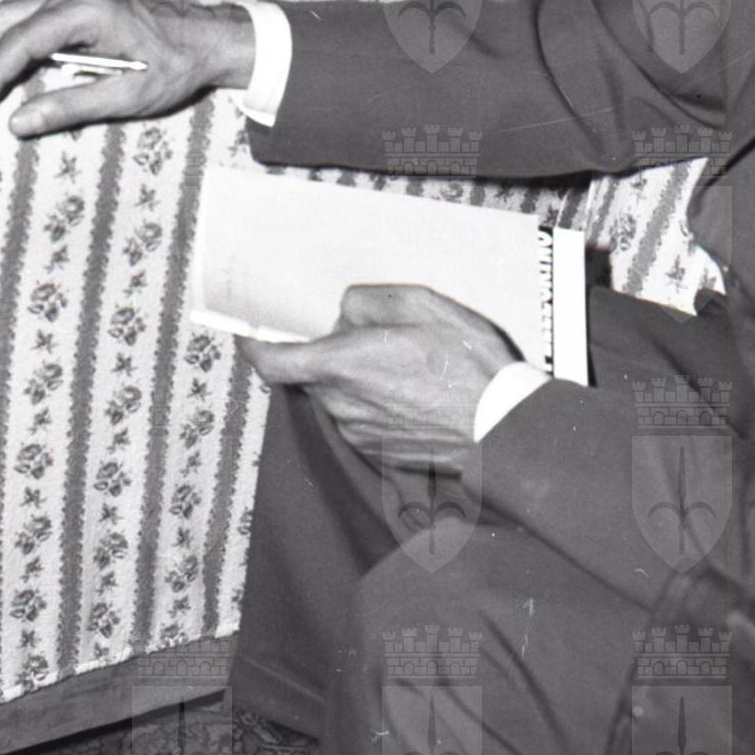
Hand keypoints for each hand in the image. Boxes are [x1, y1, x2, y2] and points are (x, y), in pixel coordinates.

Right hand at [0, 0, 255, 137]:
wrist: (207, 38)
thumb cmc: (174, 67)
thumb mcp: (128, 96)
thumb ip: (70, 107)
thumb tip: (16, 124)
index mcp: (84, 13)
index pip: (18, 44)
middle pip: (1, 24)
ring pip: (7, 16)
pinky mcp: (74, 5)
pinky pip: (23, 17)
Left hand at [240, 285, 519, 472]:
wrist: (504, 430)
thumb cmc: (466, 364)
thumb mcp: (420, 305)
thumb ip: (368, 302)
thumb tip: (344, 312)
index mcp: (341, 366)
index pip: (272, 362)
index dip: (254, 345)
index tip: (250, 332)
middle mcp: (341, 404)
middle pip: (311, 374)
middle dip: (326, 353)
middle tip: (363, 335)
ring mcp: (360, 433)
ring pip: (338, 396)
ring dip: (353, 379)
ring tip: (402, 364)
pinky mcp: (380, 452)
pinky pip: (361, 418)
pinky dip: (374, 402)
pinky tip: (412, 391)